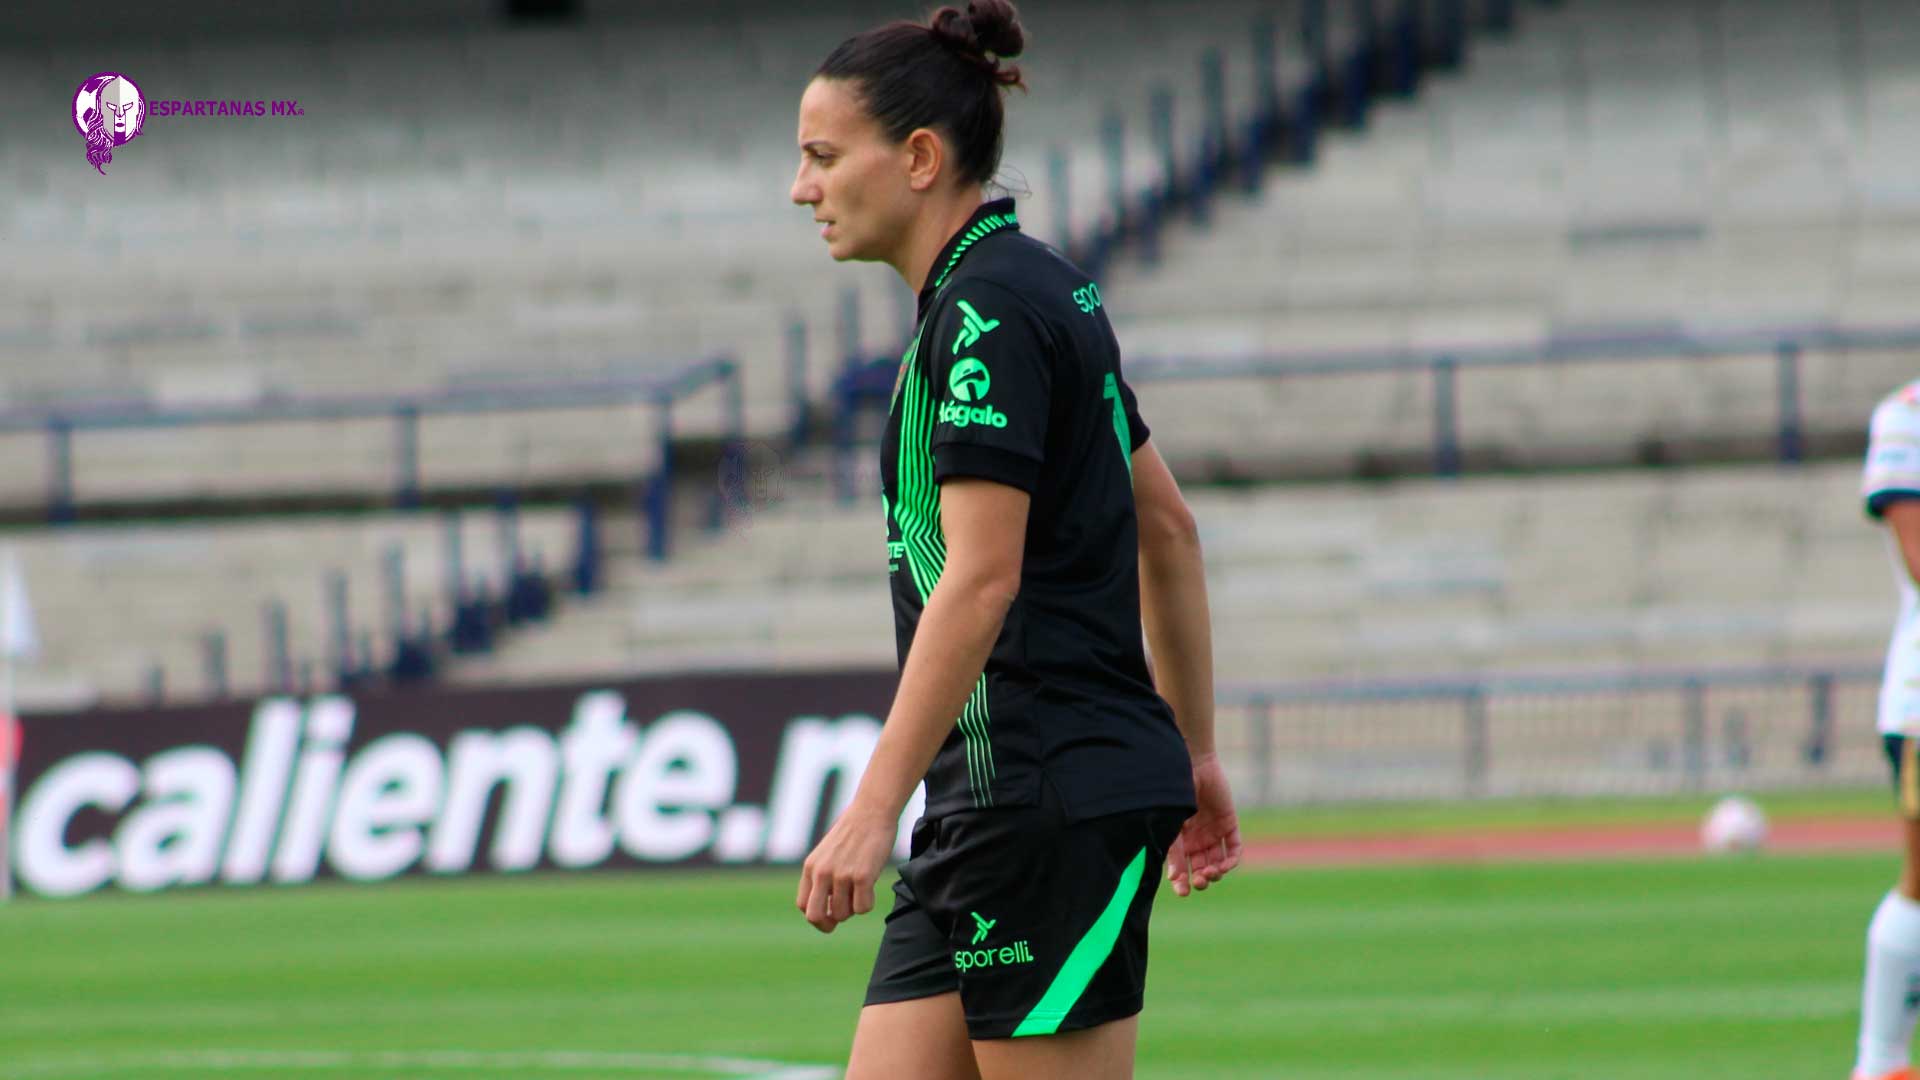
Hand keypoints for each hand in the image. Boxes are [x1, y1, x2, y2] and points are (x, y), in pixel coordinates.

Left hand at [796, 806, 896, 932]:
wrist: (871, 811)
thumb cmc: (853, 834)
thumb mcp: (828, 853)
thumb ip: (822, 878)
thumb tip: (828, 911)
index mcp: (811, 867)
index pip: (803, 906)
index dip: (817, 916)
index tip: (830, 914)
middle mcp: (822, 872)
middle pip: (815, 916)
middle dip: (828, 924)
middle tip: (840, 918)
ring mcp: (841, 875)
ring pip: (843, 914)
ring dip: (853, 908)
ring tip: (860, 889)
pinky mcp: (862, 876)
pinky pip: (862, 908)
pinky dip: (868, 903)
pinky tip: (872, 886)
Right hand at [1167, 751, 1241, 896]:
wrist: (1192, 766)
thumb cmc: (1176, 793)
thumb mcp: (1172, 826)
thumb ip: (1174, 851)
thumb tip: (1173, 879)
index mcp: (1179, 840)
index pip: (1181, 868)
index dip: (1182, 882)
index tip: (1183, 891)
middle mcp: (1197, 840)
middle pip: (1201, 869)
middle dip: (1201, 879)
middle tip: (1200, 881)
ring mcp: (1214, 833)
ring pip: (1218, 863)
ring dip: (1216, 872)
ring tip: (1212, 872)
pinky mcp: (1229, 824)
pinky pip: (1234, 848)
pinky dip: (1231, 860)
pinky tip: (1225, 865)